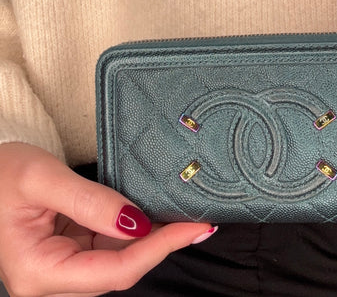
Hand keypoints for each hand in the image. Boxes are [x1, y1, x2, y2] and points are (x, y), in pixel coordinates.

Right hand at [0, 143, 213, 296]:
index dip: (159, 249)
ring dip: (152, 241)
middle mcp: (50, 281)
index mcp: (38, 272)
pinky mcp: (70, 254)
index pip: (114, 272)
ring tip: (184, 219)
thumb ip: (91, 202)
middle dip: (162, 246)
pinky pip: (110, 250)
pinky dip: (136, 234)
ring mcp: (61, 269)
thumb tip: (137, 223)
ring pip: (119, 263)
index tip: (193, 227)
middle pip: (120, 272)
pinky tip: (156, 219)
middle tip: (198, 222)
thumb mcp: (43, 179)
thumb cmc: (2, 174)